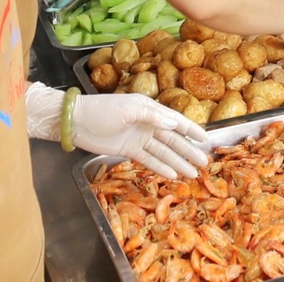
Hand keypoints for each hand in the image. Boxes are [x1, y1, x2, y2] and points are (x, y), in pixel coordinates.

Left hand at [72, 93, 210, 179]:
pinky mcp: (129, 151)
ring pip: (163, 152)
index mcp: (150, 110)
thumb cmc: (103, 110)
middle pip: (173, 140)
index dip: (191, 130)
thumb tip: (176, 123)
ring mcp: (139, 138)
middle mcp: (148, 124)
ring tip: (192, 173)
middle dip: (188, 151)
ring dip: (178, 162)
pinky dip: (161, 167)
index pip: (176, 121)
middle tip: (204, 163)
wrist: (77, 122)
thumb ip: (154, 116)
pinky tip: (172, 175)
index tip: (206, 139)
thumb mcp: (130, 108)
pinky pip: (149, 160)